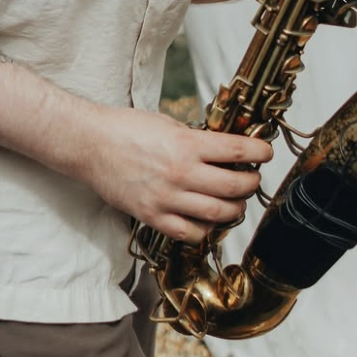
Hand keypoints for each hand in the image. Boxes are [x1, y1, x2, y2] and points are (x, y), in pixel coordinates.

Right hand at [84, 106, 272, 244]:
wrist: (90, 145)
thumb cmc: (126, 129)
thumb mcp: (168, 123)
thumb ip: (196, 139)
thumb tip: (224, 150)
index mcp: (186, 144)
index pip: (237, 152)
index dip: (259, 153)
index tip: (265, 153)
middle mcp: (180, 173)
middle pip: (235, 187)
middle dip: (251, 184)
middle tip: (252, 179)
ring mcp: (167, 198)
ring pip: (218, 214)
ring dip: (235, 208)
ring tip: (235, 201)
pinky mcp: (153, 216)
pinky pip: (190, 233)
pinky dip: (205, 228)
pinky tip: (207, 218)